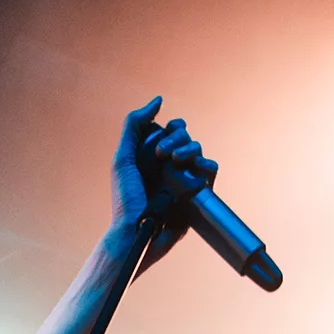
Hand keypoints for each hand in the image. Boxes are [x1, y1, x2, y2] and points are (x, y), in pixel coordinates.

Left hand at [112, 98, 217, 268]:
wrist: (135, 233)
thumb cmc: (124, 201)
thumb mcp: (122, 159)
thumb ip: (134, 125)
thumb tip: (158, 100)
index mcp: (154, 157)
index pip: (173, 131)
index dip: (172, 129)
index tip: (160, 142)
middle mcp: (170, 167)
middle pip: (187, 138)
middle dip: (178, 140)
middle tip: (163, 155)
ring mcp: (183, 180)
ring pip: (199, 152)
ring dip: (190, 150)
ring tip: (177, 162)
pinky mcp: (195, 195)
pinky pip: (210, 172)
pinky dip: (206, 166)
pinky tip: (196, 169)